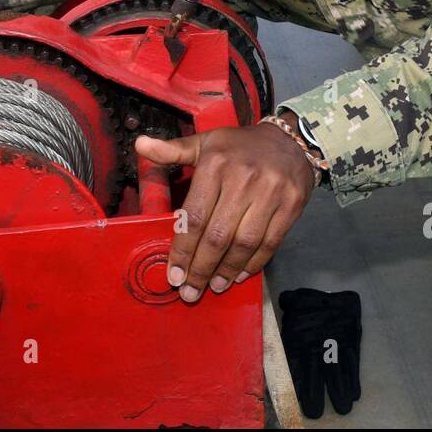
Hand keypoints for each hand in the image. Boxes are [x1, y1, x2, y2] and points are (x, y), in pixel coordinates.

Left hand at [134, 120, 317, 302]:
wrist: (291, 140)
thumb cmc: (240, 146)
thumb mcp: (206, 142)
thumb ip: (172, 150)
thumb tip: (140, 144)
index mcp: (216, 164)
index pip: (194, 216)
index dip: (182, 250)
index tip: (174, 274)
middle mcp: (243, 179)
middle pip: (217, 235)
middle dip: (201, 269)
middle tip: (190, 291)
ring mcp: (270, 193)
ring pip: (244, 243)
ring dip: (226, 270)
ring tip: (214, 286)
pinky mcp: (291, 205)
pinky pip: (270, 242)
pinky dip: (254, 263)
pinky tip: (239, 274)